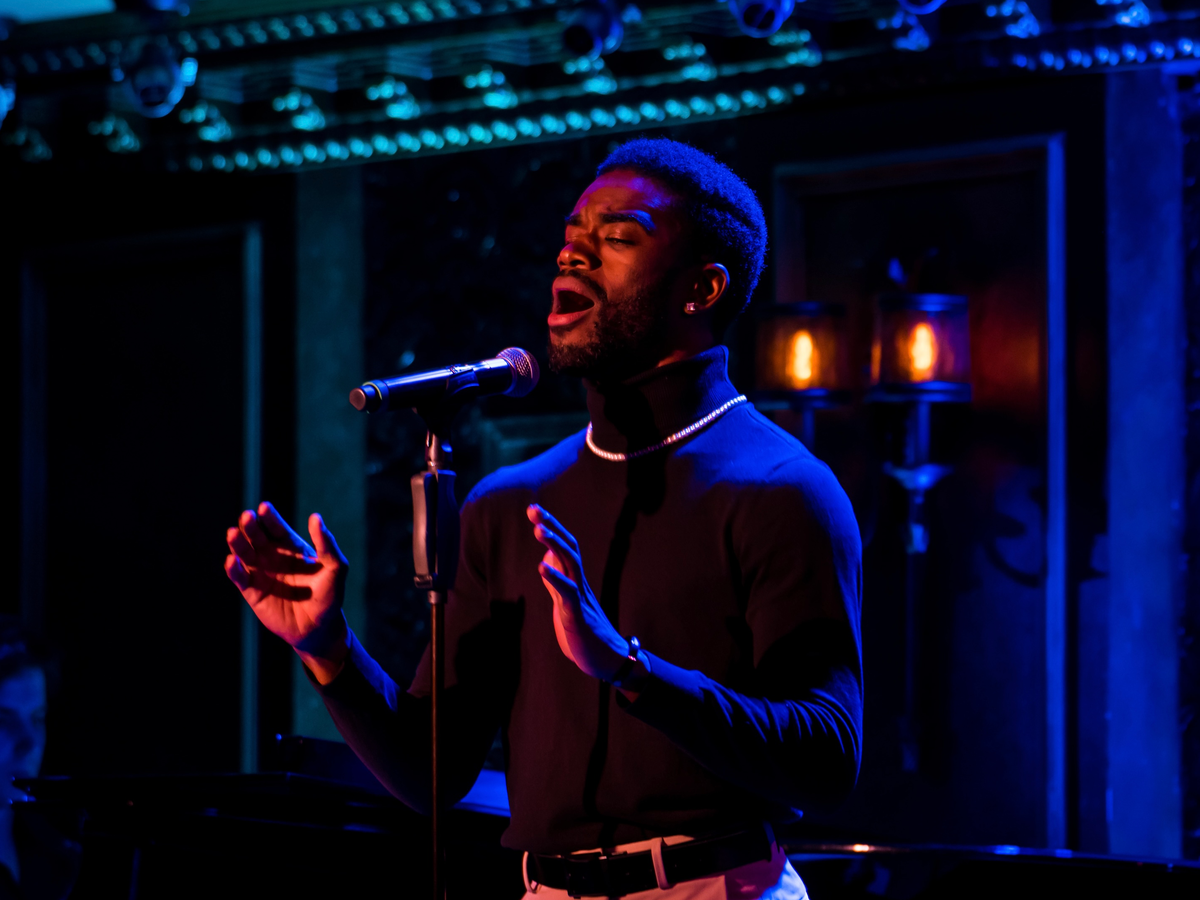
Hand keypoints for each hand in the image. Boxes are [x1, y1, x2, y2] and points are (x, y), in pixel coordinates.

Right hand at [225, 502, 349, 681]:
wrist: (319, 628)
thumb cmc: (330, 596)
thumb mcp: (335, 568)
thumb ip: (326, 545)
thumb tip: (315, 518)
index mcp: (291, 546)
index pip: (277, 527)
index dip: (269, 517)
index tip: (264, 508)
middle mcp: (273, 556)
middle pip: (257, 536)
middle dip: (251, 525)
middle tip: (247, 517)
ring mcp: (261, 573)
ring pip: (244, 553)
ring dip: (238, 543)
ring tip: (233, 533)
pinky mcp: (252, 591)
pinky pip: (240, 577)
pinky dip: (234, 569)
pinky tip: (232, 561)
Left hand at [527, 504, 627, 682]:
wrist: (607, 661)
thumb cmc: (585, 634)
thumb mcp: (566, 604)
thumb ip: (556, 582)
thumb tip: (546, 560)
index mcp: (575, 581)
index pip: (565, 547)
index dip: (551, 526)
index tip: (534, 509)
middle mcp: (580, 584)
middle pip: (569, 547)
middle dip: (551, 526)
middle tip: (533, 508)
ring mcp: (581, 599)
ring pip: (571, 564)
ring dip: (555, 545)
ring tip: (539, 529)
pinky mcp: (578, 616)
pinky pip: (568, 593)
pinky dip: (555, 578)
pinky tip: (541, 567)